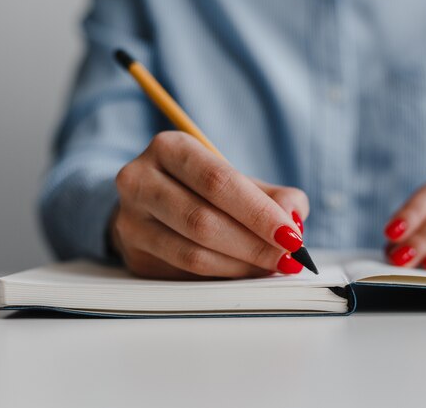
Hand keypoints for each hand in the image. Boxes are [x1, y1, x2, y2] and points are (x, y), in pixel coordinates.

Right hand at [110, 131, 308, 278]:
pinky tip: (246, 273)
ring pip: (192, 254)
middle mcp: (140, 181)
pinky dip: (223, 278)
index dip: (258, 212)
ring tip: (272, 267)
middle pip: (202, 220)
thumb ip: (273, 196)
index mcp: (170, 148)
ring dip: (241, 266)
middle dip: (254, 244)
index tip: (292, 235)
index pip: (218, 182)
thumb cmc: (203, 188)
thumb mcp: (237, 179)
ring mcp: (131, 222)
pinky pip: (186, 275)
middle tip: (288, 258)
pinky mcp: (135, 256)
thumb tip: (294, 218)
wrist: (151, 203)